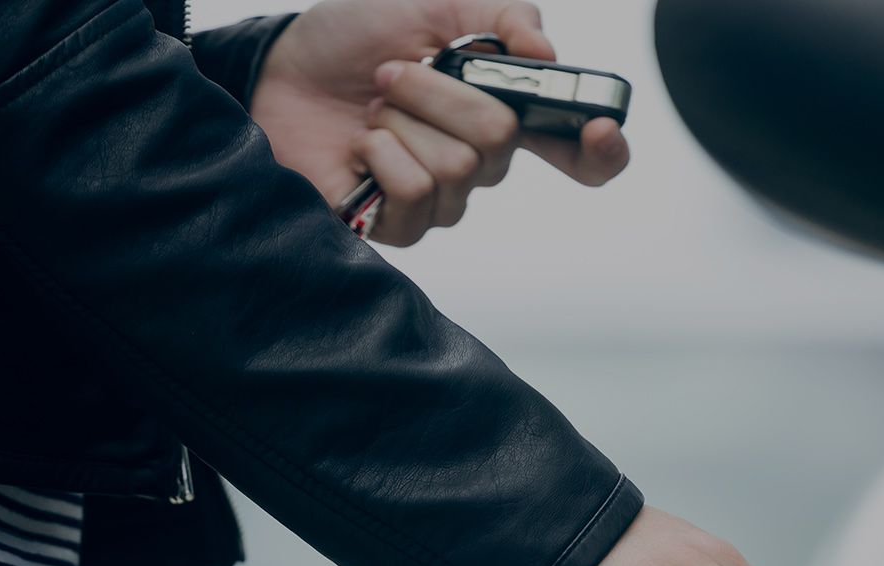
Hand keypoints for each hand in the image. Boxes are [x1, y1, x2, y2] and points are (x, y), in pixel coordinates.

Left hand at [250, 0, 630, 245]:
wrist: (281, 66)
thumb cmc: (355, 39)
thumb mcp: (435, 4)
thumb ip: (504, 16)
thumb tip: (545, 50)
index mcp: (503, 113)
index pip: (579, 155)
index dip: (602, 151)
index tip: (598, 128)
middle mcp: (480, 164)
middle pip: (501, 143)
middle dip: (442, 93)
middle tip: (398, 74)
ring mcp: (440, 199)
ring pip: (457, 169)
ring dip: (404, 118)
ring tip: (374, 107)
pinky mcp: (396, 225)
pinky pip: (415, 196)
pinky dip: (381, 154)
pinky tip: (360, 146)